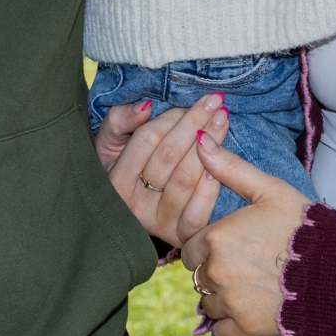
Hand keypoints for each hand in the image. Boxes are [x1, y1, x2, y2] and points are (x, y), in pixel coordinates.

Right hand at [105, 94, 230, 246]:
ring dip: (211, 145)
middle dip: (196, 123)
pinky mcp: (180, 234)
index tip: (195, 101)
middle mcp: (134, 206)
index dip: (173, 117)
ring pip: (186, 178)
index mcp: (115, 181)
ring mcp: (158, 223)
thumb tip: (145, 107)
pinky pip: (199, 208)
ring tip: (223, 120)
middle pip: (169, 155)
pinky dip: (212, 183)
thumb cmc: (124, 167)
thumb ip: (120, 120)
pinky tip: (224, 160)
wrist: (135, 209)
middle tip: (216, 103)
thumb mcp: (111, 142)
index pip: (147, 138)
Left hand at [181, 132, 309, 335]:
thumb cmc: (304, 225)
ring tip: (250, 285)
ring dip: (221, 296)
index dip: (207, 245)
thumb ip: (230, 167)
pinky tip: (251, 307)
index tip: (229, 244)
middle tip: (243, 264)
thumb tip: (199, 140)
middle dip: (213, 270)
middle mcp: (216, 271)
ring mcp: (230, 302)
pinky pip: (220, 330)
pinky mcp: (245, 328)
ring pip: (208, 303)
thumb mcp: (269, 189)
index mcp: (217, 237)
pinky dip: (231, 322)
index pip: (190, 247)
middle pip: (197, 275)